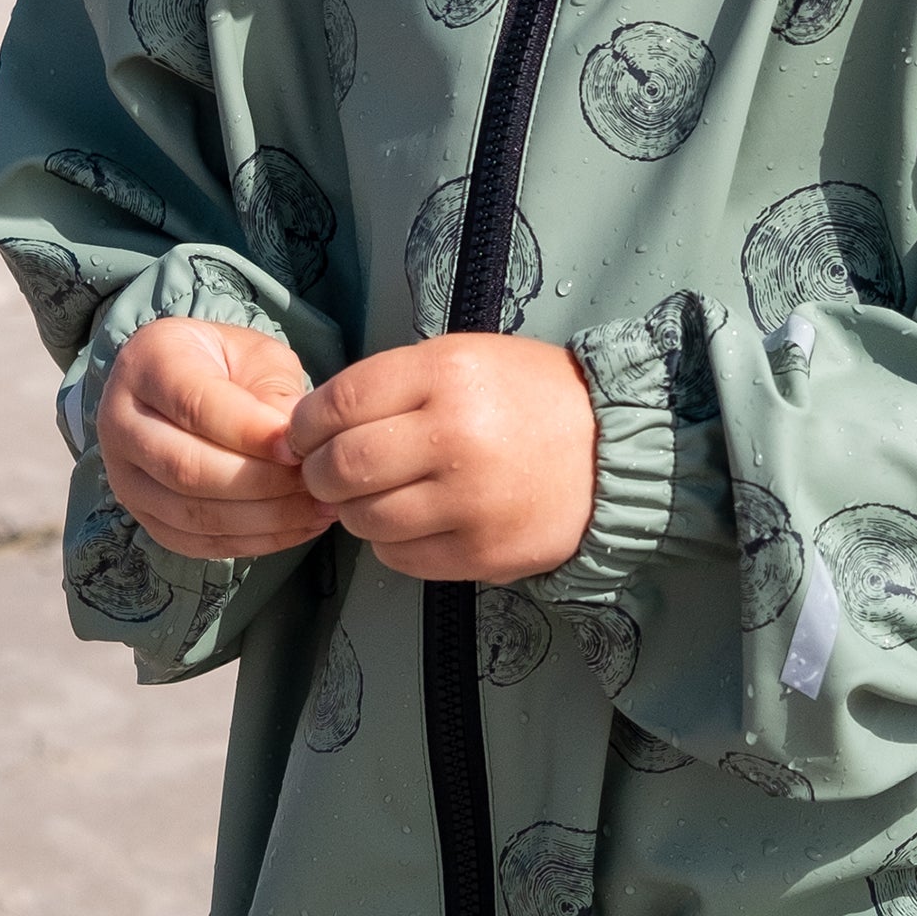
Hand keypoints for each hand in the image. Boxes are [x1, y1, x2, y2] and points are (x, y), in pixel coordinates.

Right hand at [97, 317, 333, 559]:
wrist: (188, 382)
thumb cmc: (228, 364)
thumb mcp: (256, 356)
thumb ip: (273, 392)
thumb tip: (295, 444)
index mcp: (147, 364)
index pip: (195, 407)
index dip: (250, 432)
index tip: (299, 447)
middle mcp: (120, 422)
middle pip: (186, 468)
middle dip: (260, 481)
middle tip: (315, 480)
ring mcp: (124, 477)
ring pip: (191, 513)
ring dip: (263, 518)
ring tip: (318, 508)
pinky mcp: (144, 516)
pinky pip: (196, 542)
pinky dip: (253, 541)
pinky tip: (298, 527)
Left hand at [286, 334, 597, 583]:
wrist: (614, 448)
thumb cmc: (529, 395)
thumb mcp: (464, 357)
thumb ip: (393, 383)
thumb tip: (316, 423)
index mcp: (446, 373)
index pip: (339, 403)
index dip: (305, 425)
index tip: (303, 435)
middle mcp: (454, 435)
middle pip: (342, 466)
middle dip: (319, 473)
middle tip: (329, 472)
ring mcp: (469, 501)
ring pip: (365, 519)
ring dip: (355, 511)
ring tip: (376, 495)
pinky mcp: (482, 552)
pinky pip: (400, 558)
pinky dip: (391, 543)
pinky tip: (414, 520)